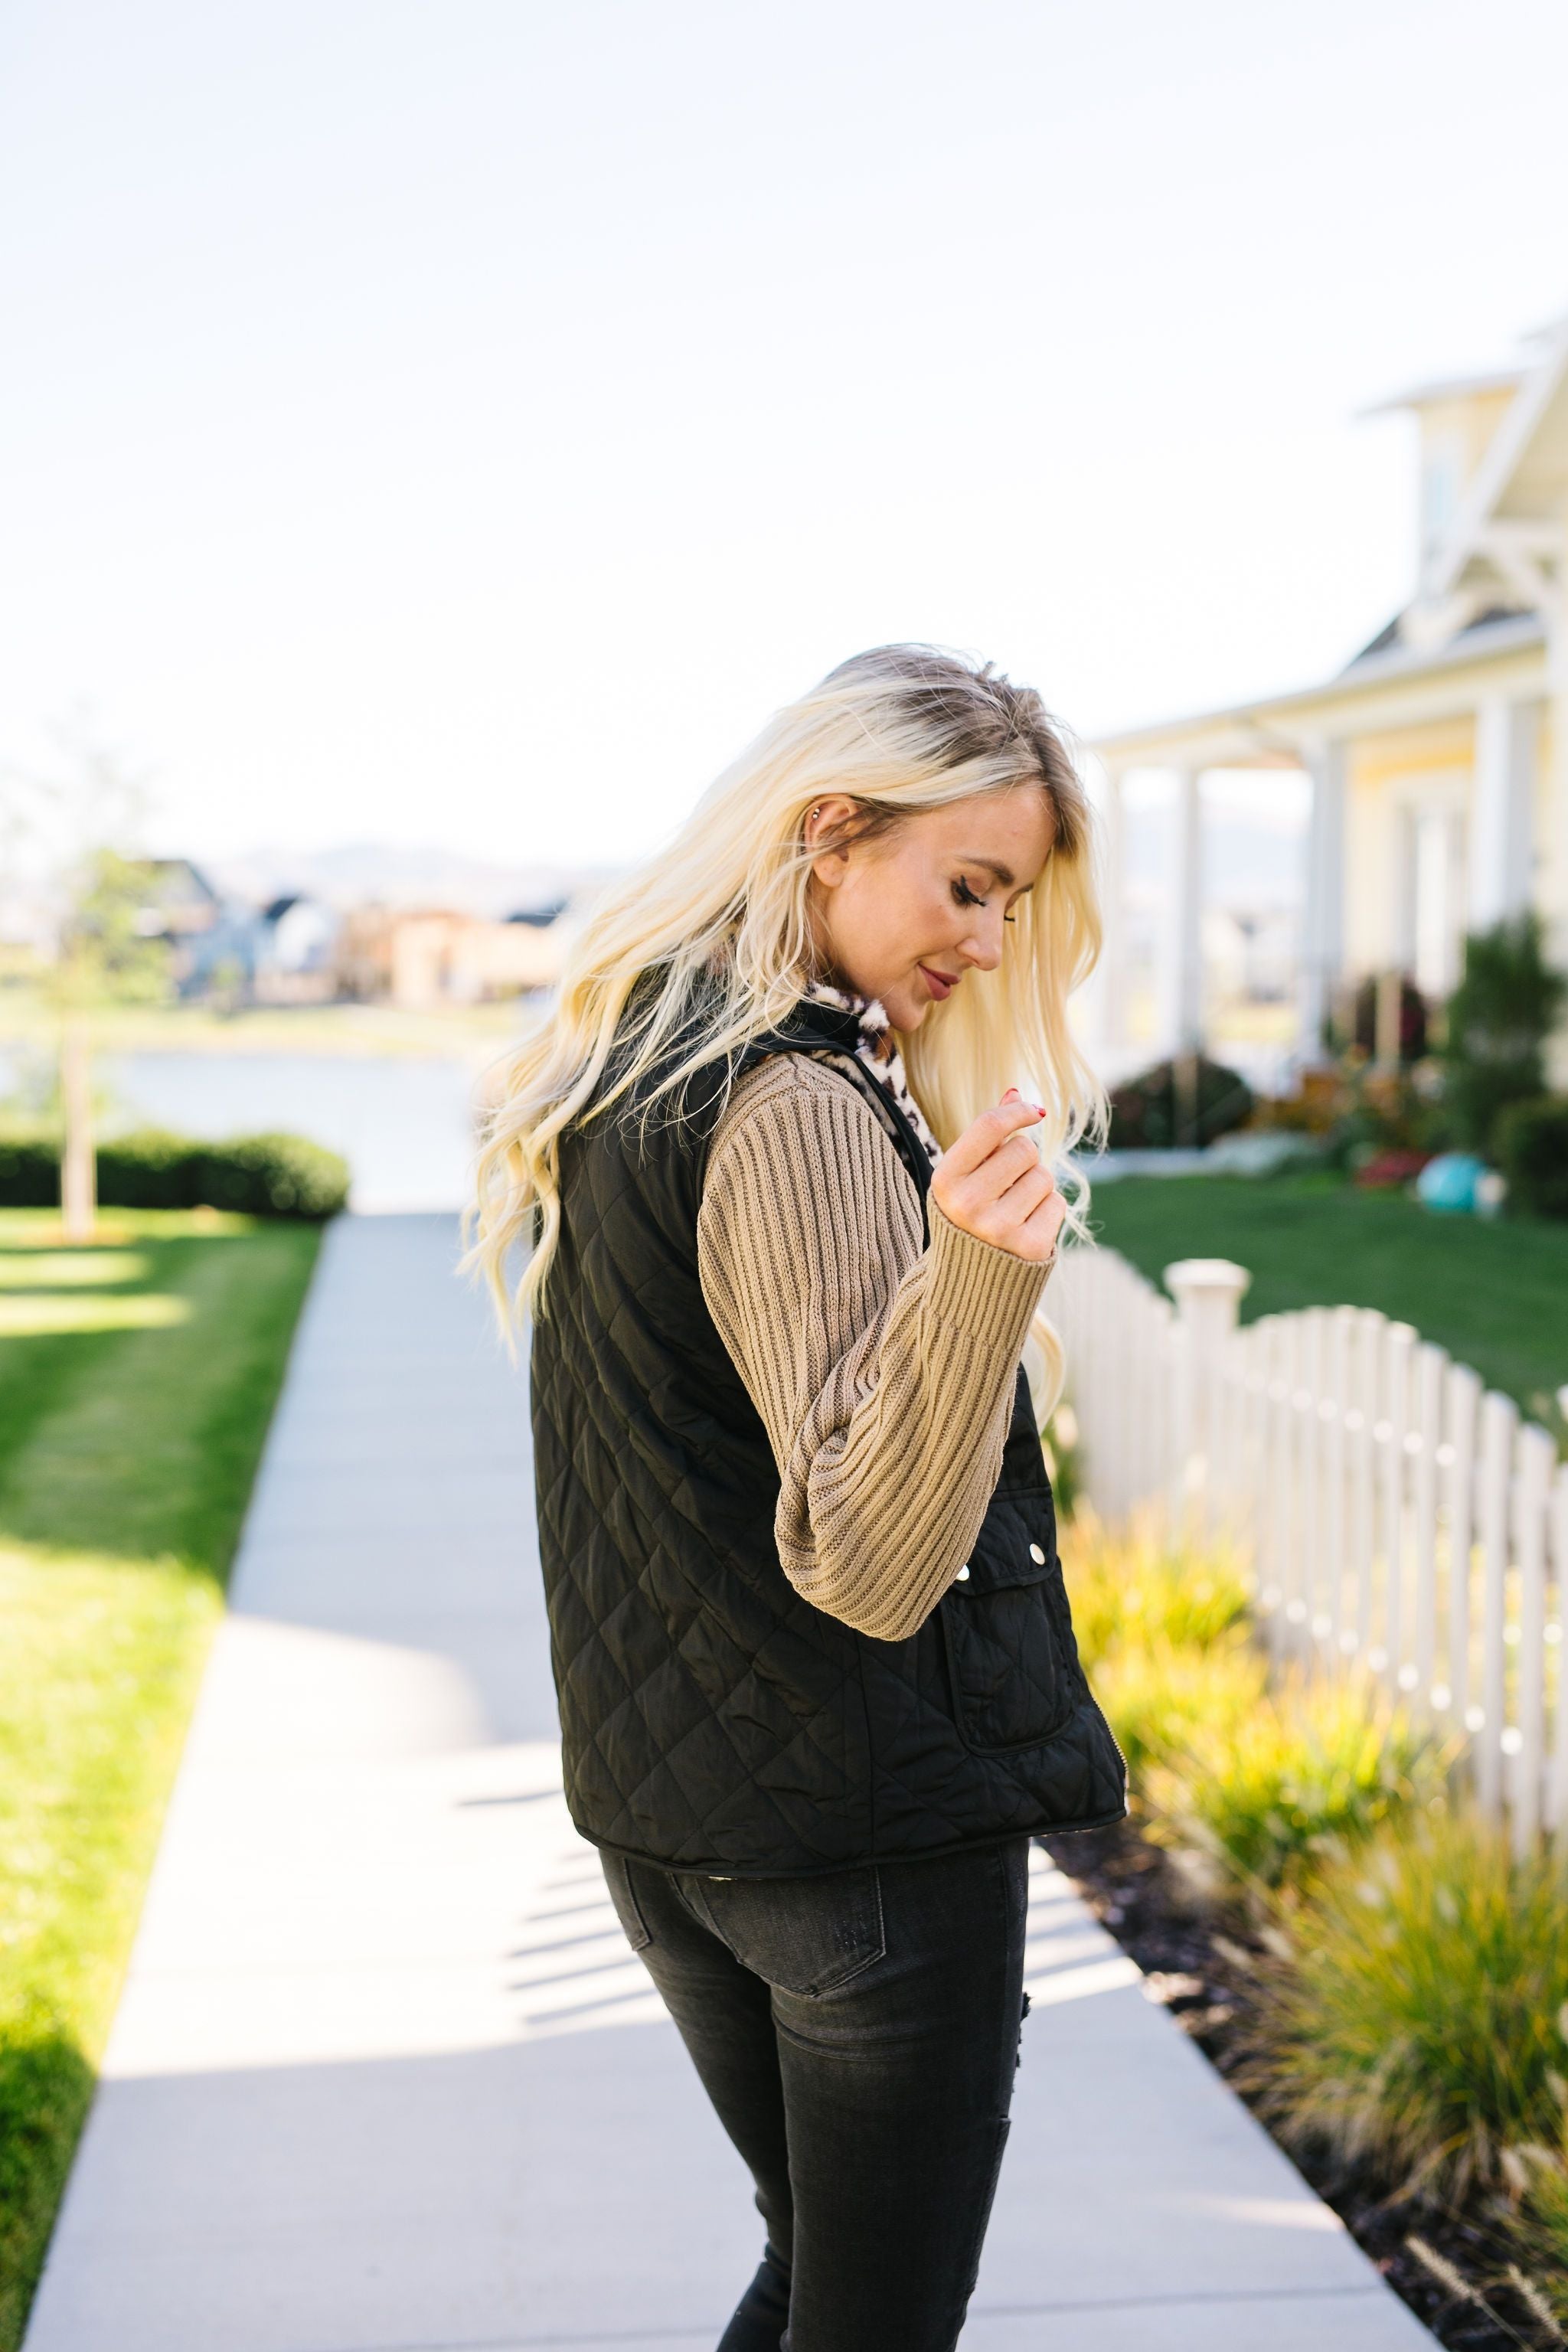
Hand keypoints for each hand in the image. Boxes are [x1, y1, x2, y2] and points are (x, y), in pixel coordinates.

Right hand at [930, 1090, 1064, 1264]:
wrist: (970, 1279)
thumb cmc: (968, 1213)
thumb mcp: (965, 1175)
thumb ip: (987, 1134)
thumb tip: (1014, 1092)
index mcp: (945, 1180)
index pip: (989, 1125)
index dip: (1017, 1111)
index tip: (1032, 1112)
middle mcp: (968, 1204)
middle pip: (1023, 1149)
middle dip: (1023, 1161)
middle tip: (1006, 1185)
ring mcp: (999, 1228)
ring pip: (1043, 1176)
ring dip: (1036, 1186)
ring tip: (1014, 1208)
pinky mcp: (1029, 1246)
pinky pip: (1057, 1203)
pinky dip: (1048, 1210)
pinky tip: (1026, 1225)